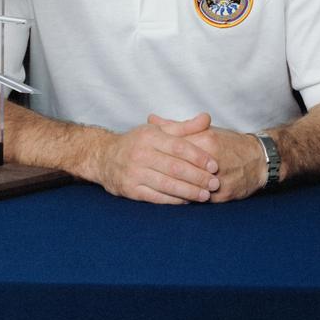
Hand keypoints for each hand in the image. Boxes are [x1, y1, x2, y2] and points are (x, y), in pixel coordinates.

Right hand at [91, 112, 220, 204]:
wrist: (104, 157)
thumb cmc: (136, 143)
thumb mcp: (157, 130)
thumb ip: (184, 127)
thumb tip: (207, 118)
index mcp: (149, 136)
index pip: (178, 147)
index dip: (198, 157)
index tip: (214, 166)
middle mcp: (140, 154)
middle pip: (175, 168)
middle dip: (198, 177)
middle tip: (215, 183)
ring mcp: (134, 173)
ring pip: (167, 185)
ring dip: (190, 191)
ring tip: (206, 195)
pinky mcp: (130, 189)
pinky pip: (157, 197)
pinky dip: (174, 200)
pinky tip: (188, 200)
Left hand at [148, 114, 265, 201]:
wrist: (259, 160)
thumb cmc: (228, 143)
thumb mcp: (204, 130)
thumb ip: (176, 126)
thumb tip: (151, 118)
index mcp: (206, 140)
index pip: (175, 147)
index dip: (158, 152)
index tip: (145, 156)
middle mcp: (212, 159)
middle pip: (180, 168)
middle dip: (162, 172)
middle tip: (146, 173)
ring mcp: (219, 178)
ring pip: (189, 186)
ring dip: (173, 188)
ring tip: (156, 187)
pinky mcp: (224, 195)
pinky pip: (200, 200)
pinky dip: (186, 199)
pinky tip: (173, 199)